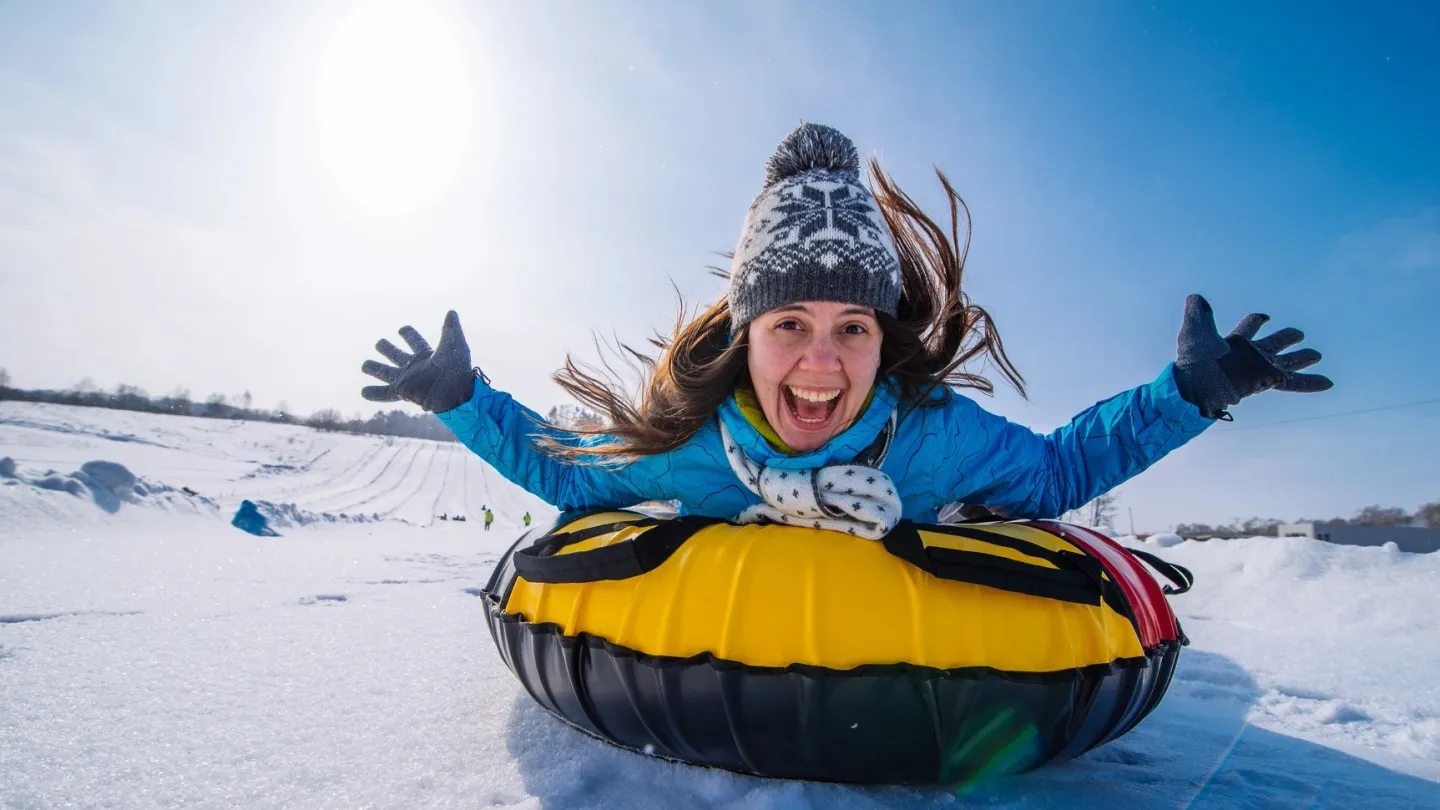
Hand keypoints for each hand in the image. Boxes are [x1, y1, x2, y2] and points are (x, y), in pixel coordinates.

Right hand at [360, 310, 477, 412]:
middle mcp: (414, 367)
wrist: (454, 392)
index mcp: (426, 355)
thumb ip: (451, 329)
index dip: (408, 334)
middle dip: (387, 349)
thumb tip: (451, 312)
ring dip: (374, 368)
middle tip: (379, 343)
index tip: (403, 329)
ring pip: (386, 372)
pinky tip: (363, 392)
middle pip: (396, 355)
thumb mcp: (455, 345)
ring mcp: (407, 379)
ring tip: (364, 365)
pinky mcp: (402, 391)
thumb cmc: (457, 370)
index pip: (415, 341)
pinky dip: (373, 393)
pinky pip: (385, 393)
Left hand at [1173, 294, 1331, 419]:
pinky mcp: (1268, 381)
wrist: (1197, 386)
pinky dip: (1310, 383)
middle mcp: (1250, 356)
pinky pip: (1293, 382)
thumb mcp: (1195, 331)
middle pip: (1273, 343)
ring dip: (1301, 358)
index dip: (1256, 321)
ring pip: (1287, 361)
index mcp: (1236, 343)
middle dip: (1285, 338)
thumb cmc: (1194, 361)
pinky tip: (1328, 382)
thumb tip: (1195, 297)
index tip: (1263, 317)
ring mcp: (1260, 369)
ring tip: (1316, 354)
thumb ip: (1198, 314)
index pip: (1249, 327)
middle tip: (1299, 334)